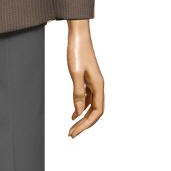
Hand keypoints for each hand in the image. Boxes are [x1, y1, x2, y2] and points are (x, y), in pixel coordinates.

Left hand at [66, 20, 103, 138]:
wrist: (78, 35)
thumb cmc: (77, 51)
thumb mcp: (75, 73)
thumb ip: (78, 93)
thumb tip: (79, 112)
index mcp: (99, 85)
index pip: (97, 112)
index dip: (86, 124)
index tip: (73, 131)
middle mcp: (99, 85)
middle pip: (95, 112)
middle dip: (84, 125)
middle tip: (71, 134)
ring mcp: (94, 83)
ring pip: (92, 106)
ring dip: (82, 118)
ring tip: (72, 128)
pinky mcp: (88, 80)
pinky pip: (87, 99)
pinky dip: (81, 108)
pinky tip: (73, 114)